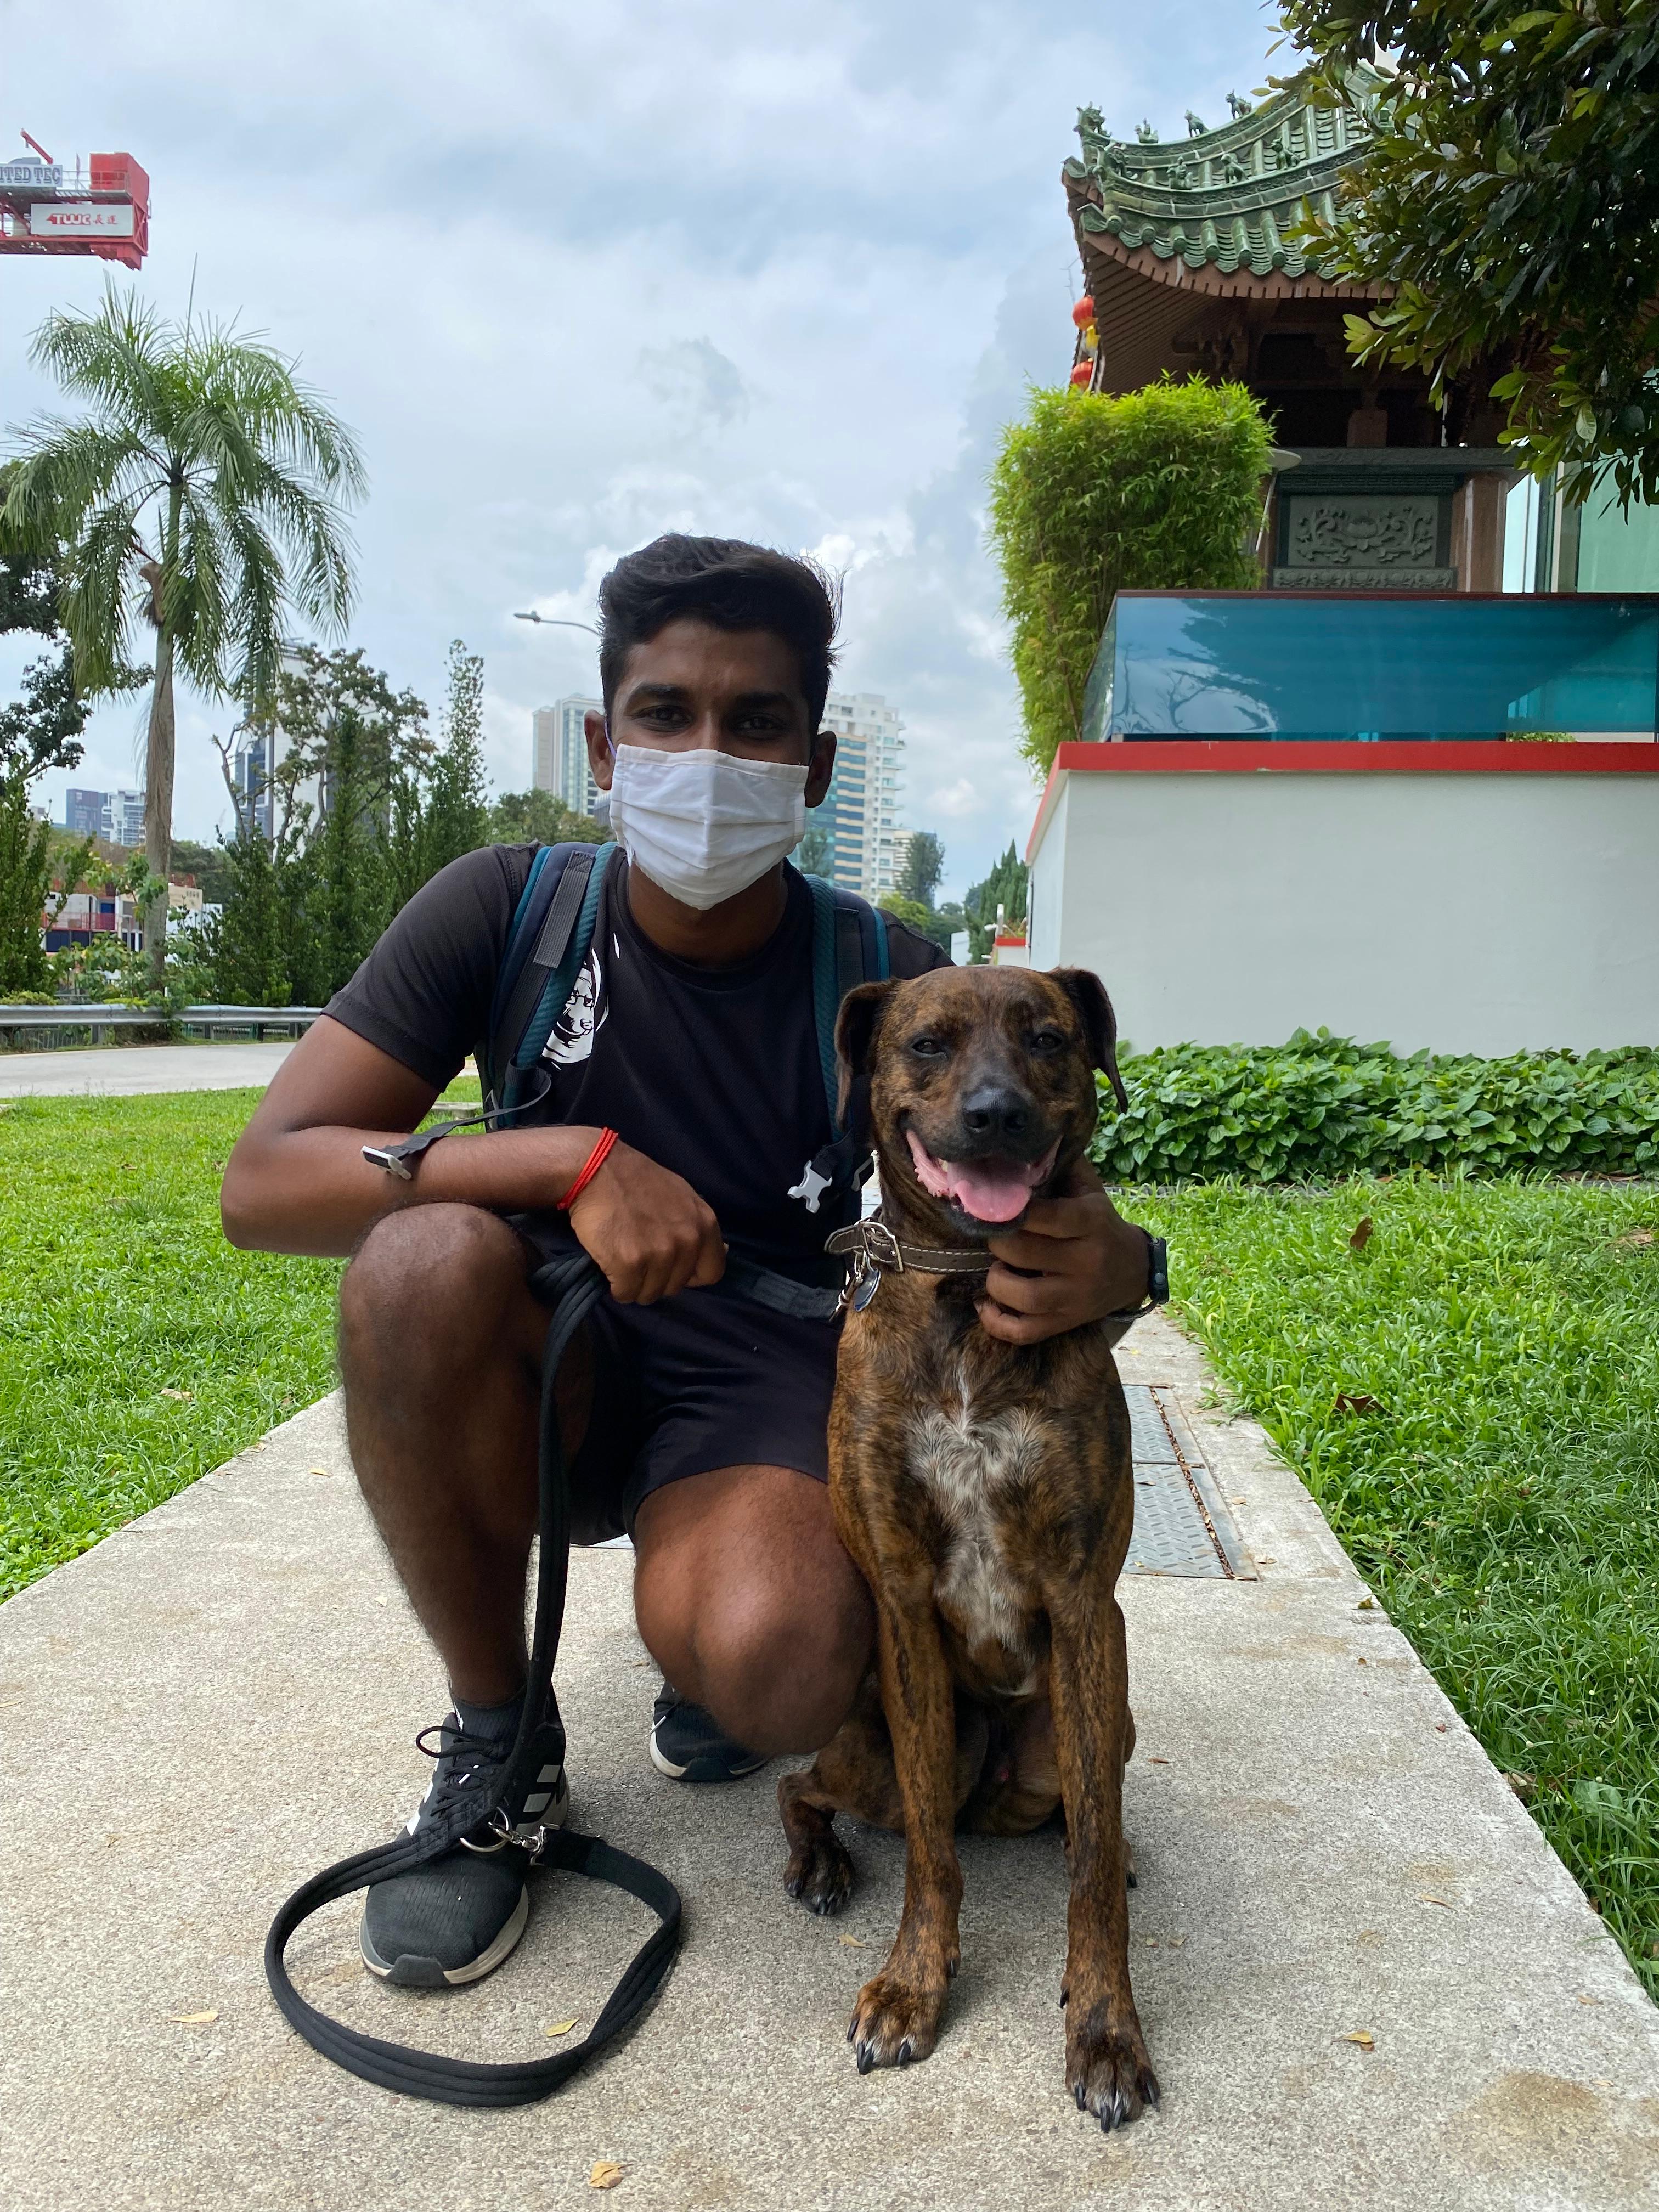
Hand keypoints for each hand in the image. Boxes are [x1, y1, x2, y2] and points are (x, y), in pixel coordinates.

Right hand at [565, 1137, 725, 1302]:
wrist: (595, 1169)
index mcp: (705, 1223)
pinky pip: (626, 1294)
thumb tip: (723, 1249)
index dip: (690, 1275)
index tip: (671, 1266)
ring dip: (635, 1284)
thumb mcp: (682, 1195)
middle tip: (638, 1256)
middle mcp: (688, 1240)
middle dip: (657, 1279)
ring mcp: (660, 1253)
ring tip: (622, 1258)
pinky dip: (616, 1286)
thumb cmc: (636, 1180)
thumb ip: (698, 1225)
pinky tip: (610, 1264)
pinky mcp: (630, 1263)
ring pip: (650, 1294)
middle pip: (676, 1286)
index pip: (712, 1272)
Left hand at [977, 1159, 1146, 1345]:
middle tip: (994, 1235)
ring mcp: (1075, 1298)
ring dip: (996, 1281)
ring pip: (1022, 1296)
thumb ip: (1063, 1166)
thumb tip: (1027, 1142)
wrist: (1133, 1271)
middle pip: (1024, 1253)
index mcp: (1091, 1223)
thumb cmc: (1100, 1224)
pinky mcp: (1065, 1323)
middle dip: (998, 1241)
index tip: (996, 1205)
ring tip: (999, 1267)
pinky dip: (996, 1322)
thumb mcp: (1091, 1191)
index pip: (1047, 1216)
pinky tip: (987, 1303)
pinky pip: (1023, 1332)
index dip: (1014, 1211)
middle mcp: (1086, 1262)